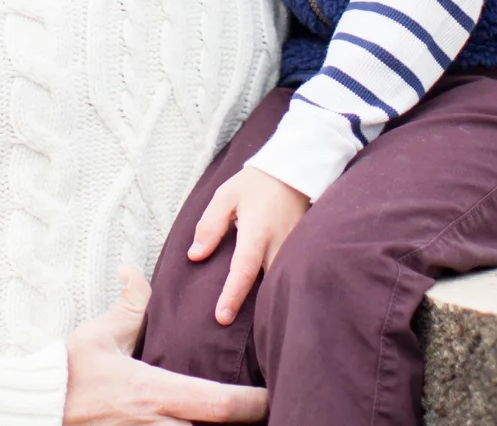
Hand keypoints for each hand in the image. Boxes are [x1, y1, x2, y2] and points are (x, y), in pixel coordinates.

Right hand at [64, 267, 267, 425]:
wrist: (38, 407)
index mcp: (155, 392)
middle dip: (245, 423)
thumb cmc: (69, 373)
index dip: (255, 403)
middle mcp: (158, 425)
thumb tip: (134, 271)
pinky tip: (204, 423)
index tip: (274, 394)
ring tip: (242, 418)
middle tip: (267, 408)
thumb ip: (129, 304)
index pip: (221, 404)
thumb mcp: (100, 335)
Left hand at [187, 166, 309, 325]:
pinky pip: (289, 274)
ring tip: (254, 322)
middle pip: (266, 285)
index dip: (232, 295)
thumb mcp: (226, 196)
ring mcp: (294, 249)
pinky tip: (269, 299)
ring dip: (267, 299)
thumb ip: (210, 225)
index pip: (243, 270)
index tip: (221, 318)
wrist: (293, 171)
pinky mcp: (302, 250)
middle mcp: (279, 245)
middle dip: (253, 307)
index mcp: (257, 232)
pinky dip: (278, 287)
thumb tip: (195, 256)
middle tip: (233, 325)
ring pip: (280, 283)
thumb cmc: (255, 184)